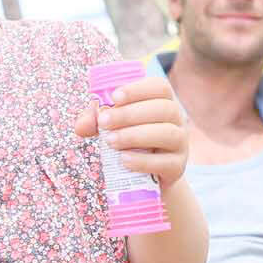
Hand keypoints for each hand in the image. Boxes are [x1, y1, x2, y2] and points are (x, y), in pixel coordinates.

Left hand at [73, 76, 189, 190]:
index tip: (114, 97)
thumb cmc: (129, 140)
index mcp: (163, 101)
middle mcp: (177, 119)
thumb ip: (95, 120)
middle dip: (130, 114)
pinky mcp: (178, 167)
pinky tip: (123, 160)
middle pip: (163, 109)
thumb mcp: (112, 125)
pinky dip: (143, 161)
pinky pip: (165, 162)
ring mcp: (181, 144)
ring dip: (136, 135)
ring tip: (111, 141)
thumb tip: (81, 126)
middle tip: (104, 122)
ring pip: (167, 133)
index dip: (138, 89)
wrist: (147, 175)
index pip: (159, 86)